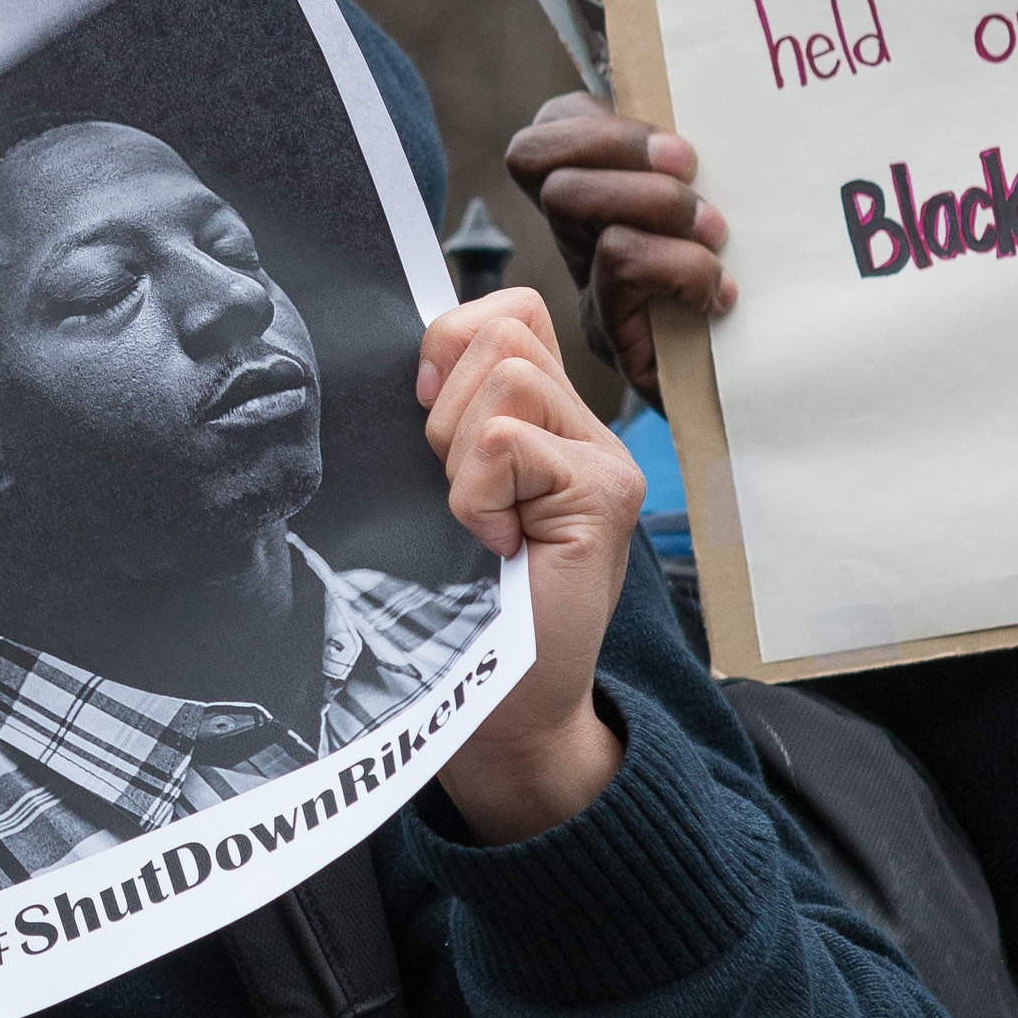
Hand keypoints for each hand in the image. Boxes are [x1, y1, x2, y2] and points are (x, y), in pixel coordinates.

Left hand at [416, 287, 640, 842]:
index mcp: (548, 417)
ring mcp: (605, 461)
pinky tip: (496, 541)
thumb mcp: (443, 489)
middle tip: (460, 489)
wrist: (504, 707)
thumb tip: (412, 357)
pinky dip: (477, 492)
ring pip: (508, 376)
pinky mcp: (604, 497)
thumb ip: (444, 419)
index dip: (450, 344)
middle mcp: (588, 430)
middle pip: (503, 329)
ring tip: (480, 518)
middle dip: (449, 405)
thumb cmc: (462, 603)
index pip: (507, 310)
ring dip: (462, 453)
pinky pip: (508, 441)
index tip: (427, 415)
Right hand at [503, 91, 735, 403]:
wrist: (773, 387)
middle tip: (693, 171)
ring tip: (718, 235)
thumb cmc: (758, 279)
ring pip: (572, 203)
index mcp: (597, 195)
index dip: (590, 123)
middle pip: (534, 157)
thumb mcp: (726, 197)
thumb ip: (700, 152)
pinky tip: (721, 292)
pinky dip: (682, 266)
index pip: (544, 135)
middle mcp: (577, 240)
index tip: (676, 143)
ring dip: (658, 206)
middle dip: (622, 149)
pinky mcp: (614, 339)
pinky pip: (621, 268)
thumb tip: (706, 81)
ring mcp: (588, 289)